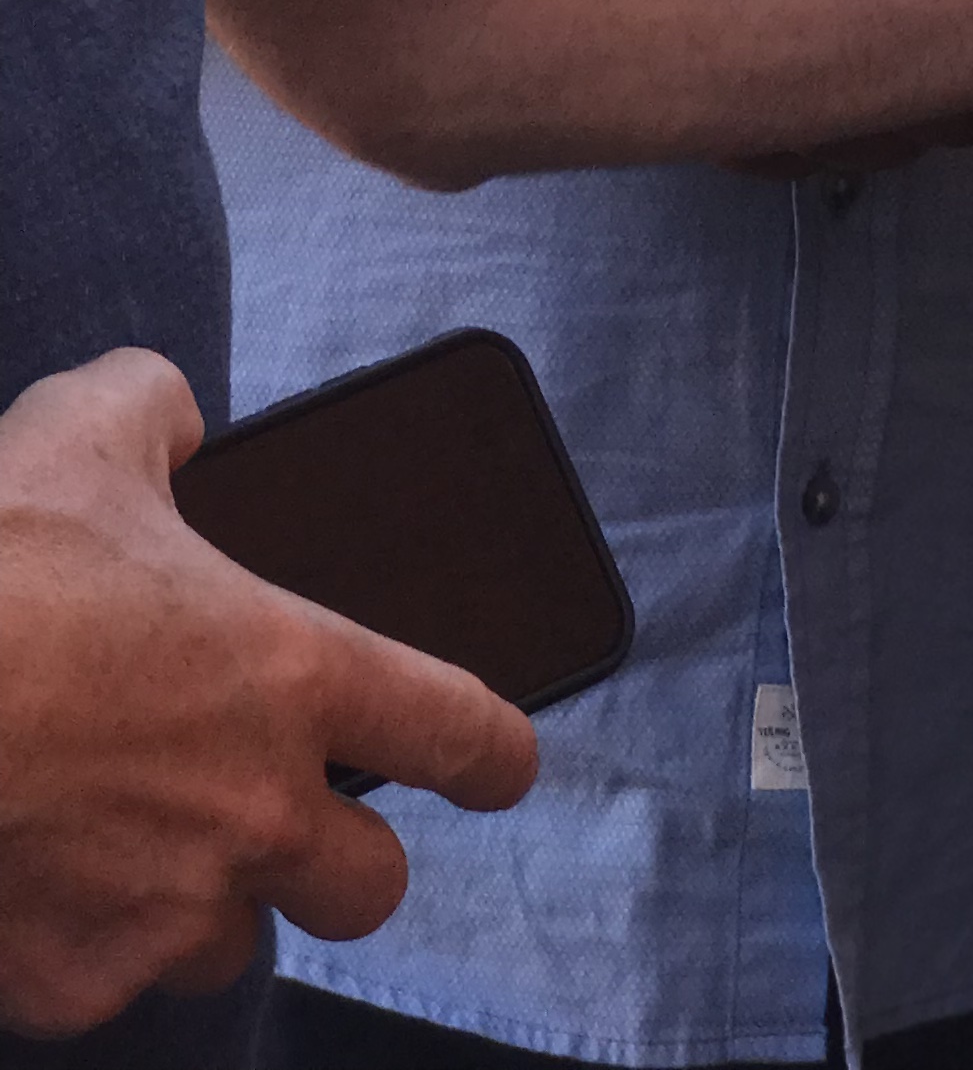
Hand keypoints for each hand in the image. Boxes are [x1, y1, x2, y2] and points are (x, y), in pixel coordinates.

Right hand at [0, 352, 534, 1034]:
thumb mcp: (90, 428)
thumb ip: (160, 410)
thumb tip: (172, 420)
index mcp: (294, 675)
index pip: (459, 729)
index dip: (494, 753)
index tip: (503, 766)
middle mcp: (256, 812)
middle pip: (370, 888)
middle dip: (340, 862)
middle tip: (283, 820)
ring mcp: (165, 914)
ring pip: (227, 948)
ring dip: (199, 906)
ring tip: (136, 842)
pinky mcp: (69, 986)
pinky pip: (103, 982)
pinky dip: (78, 944)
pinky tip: (38, 878)